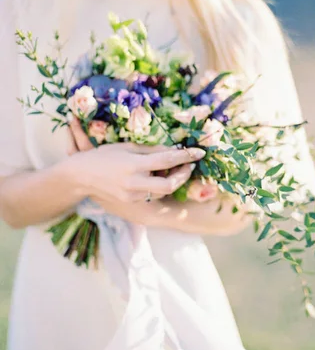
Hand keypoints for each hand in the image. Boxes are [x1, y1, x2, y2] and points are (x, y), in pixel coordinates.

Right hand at [64, 118, 204, 204]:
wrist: (81, 176)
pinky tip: (157, 177)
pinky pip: (151, 195)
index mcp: (133, 164)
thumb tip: (172, 150)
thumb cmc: (103, 156)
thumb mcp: (126, 147)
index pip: (166, 160)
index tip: (199, 152)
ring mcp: (132, 195)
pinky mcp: (131, 202)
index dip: (185, 157)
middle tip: (189, 166)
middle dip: (183, 176)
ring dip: (172, 180)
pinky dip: (158, 186)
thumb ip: (150, 151)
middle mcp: (134, 182)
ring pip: (161, 191)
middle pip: (169, 185)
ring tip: (174, 169)